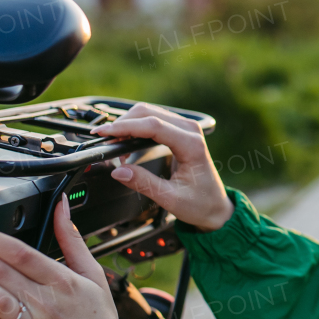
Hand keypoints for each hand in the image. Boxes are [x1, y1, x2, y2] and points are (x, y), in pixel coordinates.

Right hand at [90, 102, 233, 231]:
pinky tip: (124, 140)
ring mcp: (186, 128)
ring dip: (127, 124)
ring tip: (112, 142)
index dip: (125, 127)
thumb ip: (143, 183)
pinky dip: (135, 126)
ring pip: (149, 112)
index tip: (104, 134)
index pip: (153, 126)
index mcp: (191, 145)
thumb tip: (118, 171)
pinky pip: (153, 120)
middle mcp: (190, 131)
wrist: (215, 206)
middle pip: (148, 113)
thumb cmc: (199, 203)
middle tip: (103, 139)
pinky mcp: (179, 131)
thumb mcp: (170, 198)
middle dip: (122, 123)